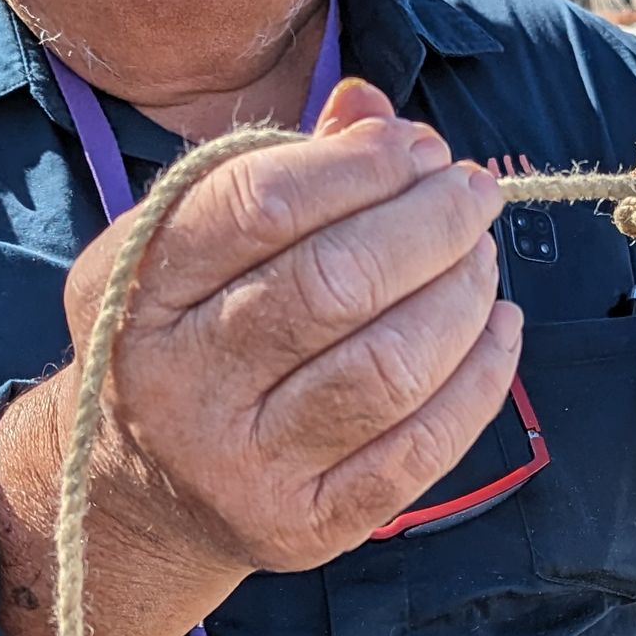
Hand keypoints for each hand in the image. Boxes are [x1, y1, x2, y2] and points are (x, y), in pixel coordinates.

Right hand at [0, 80, 516, 635]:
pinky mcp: (306, 526)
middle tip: (471, 191)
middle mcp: (180, 384)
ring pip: (387, 367)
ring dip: (461, 293)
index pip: (258, 205)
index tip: (416, 146)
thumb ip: (276, 167)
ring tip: (481, 252)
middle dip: (429, 222)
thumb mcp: (193, 241)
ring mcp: (242, 467)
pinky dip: (480, 377)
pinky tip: (498, 325)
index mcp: (137, 291)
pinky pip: (419, 449)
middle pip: (335, 285)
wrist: (140, 493)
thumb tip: (374, 109)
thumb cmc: (187, 332)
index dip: (357, 165)